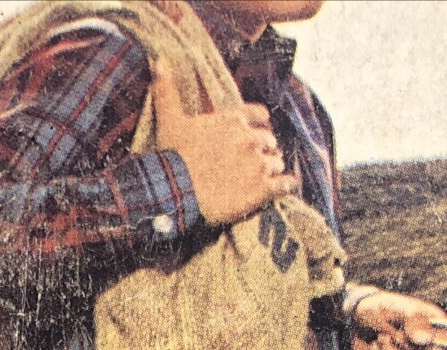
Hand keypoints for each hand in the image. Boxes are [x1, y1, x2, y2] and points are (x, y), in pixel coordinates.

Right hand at [151, 58, 297, 226]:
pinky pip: (284, 185)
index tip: (259, 129)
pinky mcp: (261, 189)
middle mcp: (250, 137)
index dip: (260, 123)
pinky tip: (285, 186)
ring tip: (264, 177)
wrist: (176, 192)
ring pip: (276, 162)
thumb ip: (168, 90)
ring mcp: (258, 163)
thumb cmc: (173, 156)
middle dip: (263, 148)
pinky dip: (286, 185)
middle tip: (256, 159)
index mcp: (233, 119)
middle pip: (268, 140)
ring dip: (272, 167)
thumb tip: (160, 61)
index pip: (259, 114)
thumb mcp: (169, 120)